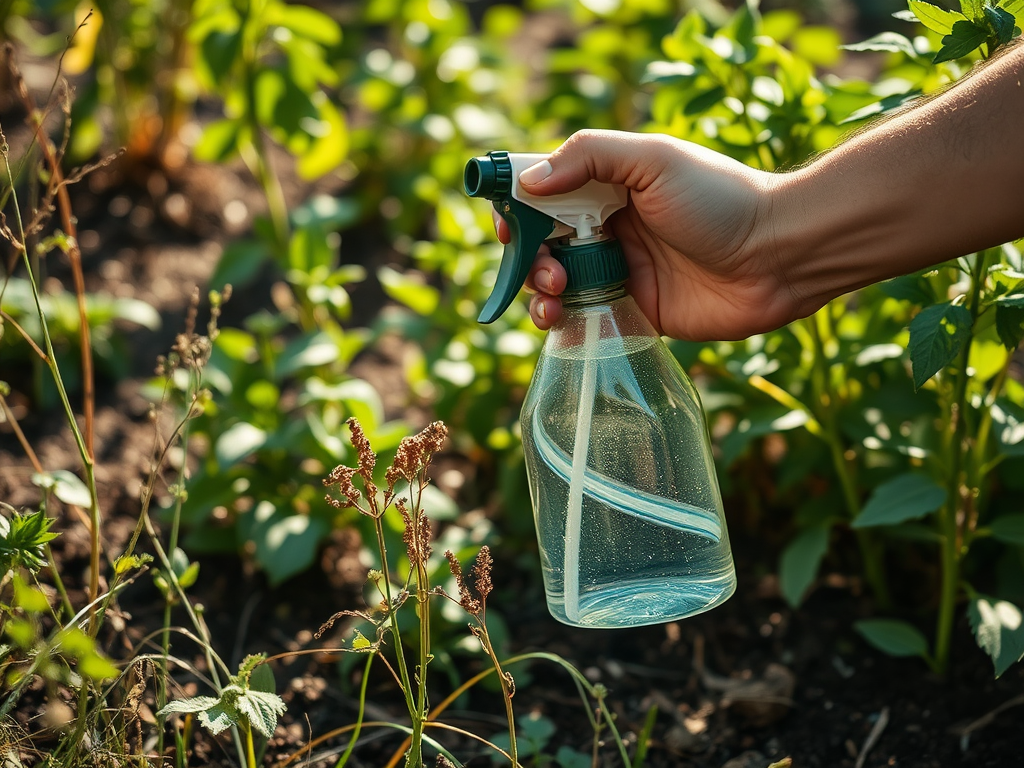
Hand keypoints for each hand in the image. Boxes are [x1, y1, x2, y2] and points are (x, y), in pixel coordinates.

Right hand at [495, 130, 794, 340]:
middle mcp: (610, 228)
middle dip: (529, 256)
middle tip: (547, 268)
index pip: (547, 193)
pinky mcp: (634, 312)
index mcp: (611, 186)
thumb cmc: (719, 198)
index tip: (504, 225)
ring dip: (540, 289)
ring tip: (556, 292)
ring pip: (556, 283)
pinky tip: (558, 318)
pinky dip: (560, 319)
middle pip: (543, 242)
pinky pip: (583, 317)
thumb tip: (529, 182)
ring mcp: (621, 272)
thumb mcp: (652, 160)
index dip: (519, 208)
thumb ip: (588, 158)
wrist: (776, 256)